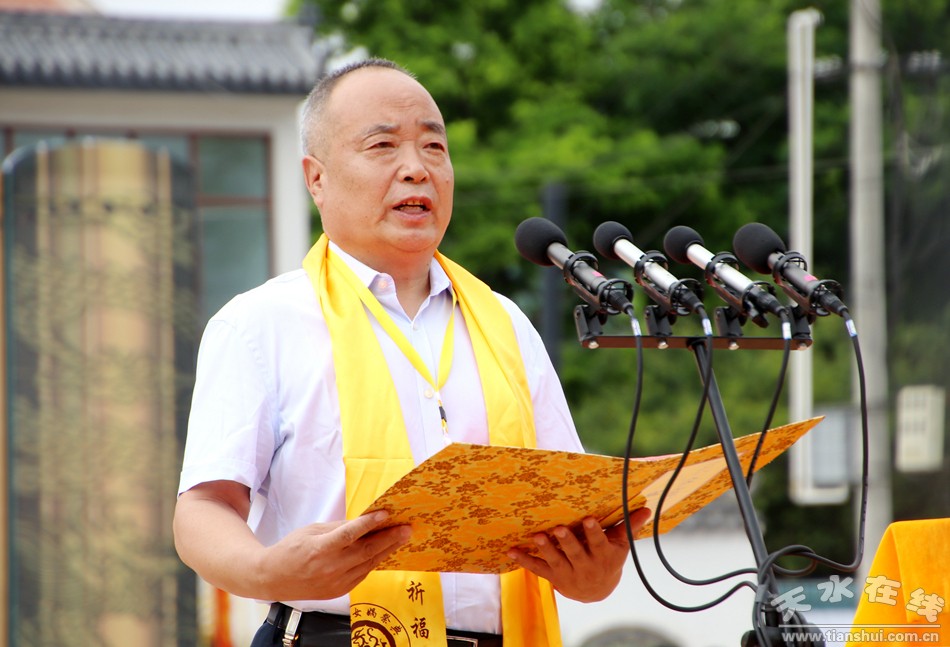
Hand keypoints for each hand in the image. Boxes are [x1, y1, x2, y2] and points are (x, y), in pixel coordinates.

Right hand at [260, 511, 411, 599]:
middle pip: (365, 551)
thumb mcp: (312, 531)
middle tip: (406, 528)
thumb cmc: (292, 549)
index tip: (384, 514)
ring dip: (387, 550)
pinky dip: (374, 561)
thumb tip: (362, 521)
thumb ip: (338, 528)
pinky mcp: (339, 591)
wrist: (274, 579)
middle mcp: (330, 568)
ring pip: (368, 564)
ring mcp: (336, 582)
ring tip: (401, 537)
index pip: (348, 535)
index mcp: (319, 549)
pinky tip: (385, 551)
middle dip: (389, 539)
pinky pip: (362, 574)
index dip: (368, 524)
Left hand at [506, 507, 650, 602]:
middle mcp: (586, 566)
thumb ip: (629, 526)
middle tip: (559, 528)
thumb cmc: (608, 559)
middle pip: (576, 553)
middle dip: (567, 541)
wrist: (597, 591)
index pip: (599, 543)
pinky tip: (511, 551)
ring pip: (556, 561)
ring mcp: (568, 573)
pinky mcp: (553, 577)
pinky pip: (537, 569)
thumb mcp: (620, 545)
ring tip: (537, 536)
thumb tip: (647, 508)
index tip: (587, 519)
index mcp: (603, 556)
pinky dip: (524, 560)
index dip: (593, 532)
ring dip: (546, 549)